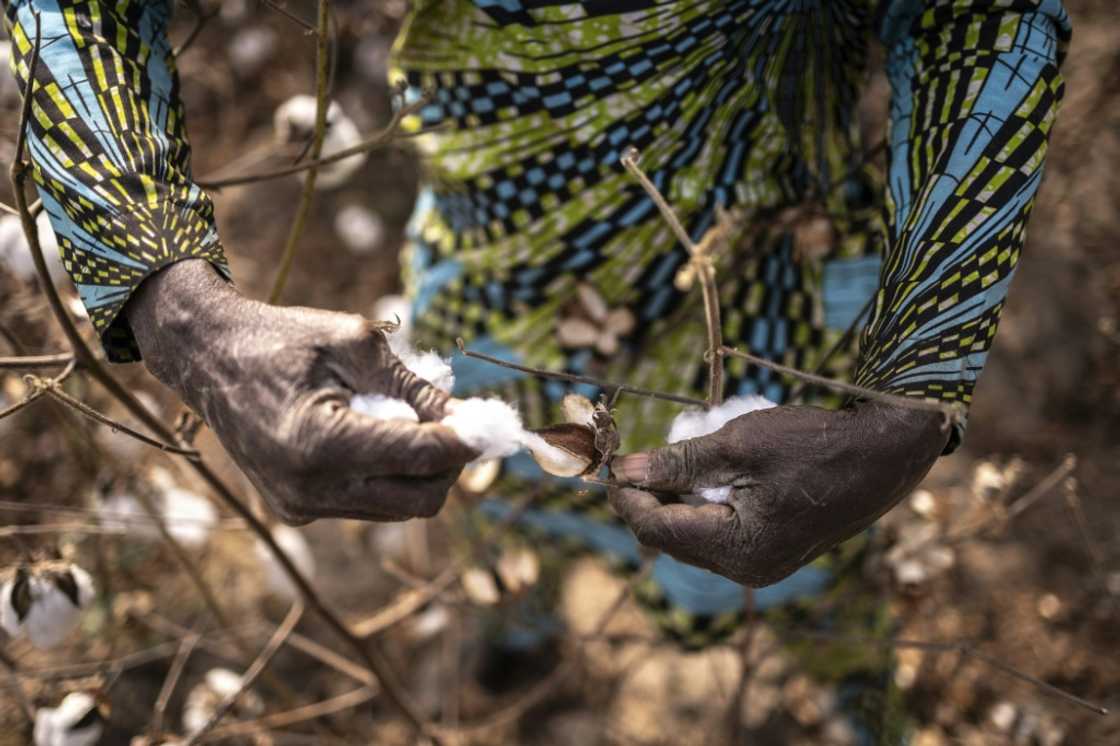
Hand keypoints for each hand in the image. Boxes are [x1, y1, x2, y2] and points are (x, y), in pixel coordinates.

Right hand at [126, 260, 475, 522]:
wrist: (208, 358)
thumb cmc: (283, 338)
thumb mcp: (356, 344)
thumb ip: (416, 387)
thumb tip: (470, 421)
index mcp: (322, 444)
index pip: (422, 458)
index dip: (465, 442)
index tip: (491, 424)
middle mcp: (311, 489)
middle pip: (420, 501)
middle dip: (448, 463)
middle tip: (453, 422)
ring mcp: (301, 507)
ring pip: (397, 507)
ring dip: (418, 470)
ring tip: (399, 418)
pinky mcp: (298, 511)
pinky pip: (367, 504)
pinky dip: (386, 475)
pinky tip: (368, 432)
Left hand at [609, 401, 948, 586]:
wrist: (884, 455)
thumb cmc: (814, 444)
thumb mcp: (739, 444)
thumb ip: (678, 462)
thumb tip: (624, 471)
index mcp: (738, 548)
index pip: (657, 529)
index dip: (625, 497)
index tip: (606, 464)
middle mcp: (747, 569)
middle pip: (670, 539)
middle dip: (645, 501)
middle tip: (630, 460)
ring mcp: (761, 564)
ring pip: (691, 538)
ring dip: (671, 503)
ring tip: (663, 463)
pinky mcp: (771, 551)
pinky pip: (717, 534)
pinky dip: (699, 506)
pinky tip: (699, 476)